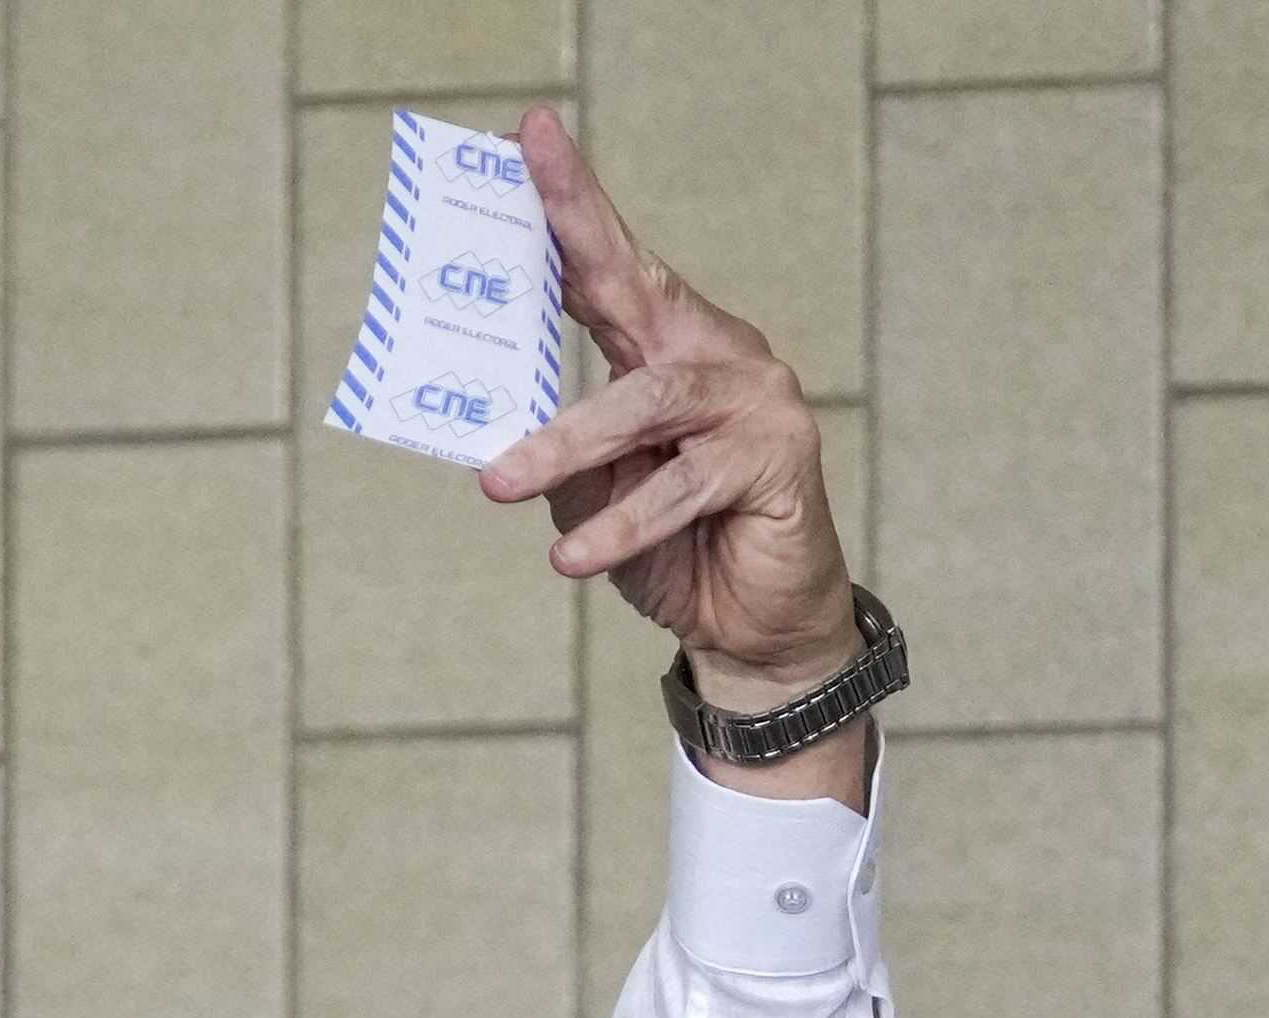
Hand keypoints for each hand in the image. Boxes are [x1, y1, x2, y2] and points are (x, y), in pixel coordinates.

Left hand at [477, 106, 857, 707]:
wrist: (752, 630)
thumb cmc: (672, 547)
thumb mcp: (592, 491)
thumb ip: (557, 447)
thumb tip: (491, 428)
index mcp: (666, 346)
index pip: (609, 265)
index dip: (568, 204)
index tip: (524, 137)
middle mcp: (715, 355)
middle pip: (637, 283)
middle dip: (578, 230)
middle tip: (523, 191)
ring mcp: (755, 401)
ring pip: (647, 401)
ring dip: (566, 442)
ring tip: (498, 485)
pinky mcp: (777, 461)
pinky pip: (682, 486)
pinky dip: (621, 523)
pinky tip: (572, 558)